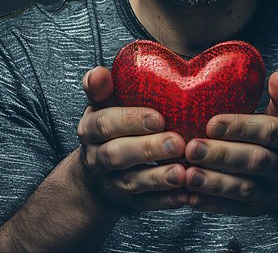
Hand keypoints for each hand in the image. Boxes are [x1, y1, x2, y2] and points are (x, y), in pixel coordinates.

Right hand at [77, 66, 188, 212]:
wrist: (97, 173)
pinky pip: (147, 205)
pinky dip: (167, 201)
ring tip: (183, 172)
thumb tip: (99, 72)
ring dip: (159, 178)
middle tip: (177, 142)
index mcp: (91, 129)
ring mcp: (112, 183)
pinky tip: (186, 194)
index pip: (105, 124)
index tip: (158, 117)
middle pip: (117, 155)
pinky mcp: (128, 204)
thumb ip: (101, 87)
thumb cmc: (110, 128)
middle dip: (148, 149)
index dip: (131, 120)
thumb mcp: (102, 105)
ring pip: (133, 183)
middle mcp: (97, 158)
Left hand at [182, 71, 277, 216]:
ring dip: (214, 183)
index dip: (241, 127)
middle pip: (254, 161)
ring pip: (244, 189)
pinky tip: (190, 196)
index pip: (269, 131)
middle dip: (222, 155)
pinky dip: (212, 204)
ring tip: (186, 174)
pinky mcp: (258, 210)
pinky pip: (235, 209)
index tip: (211, 123)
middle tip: (191, 148)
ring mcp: (273, 192)